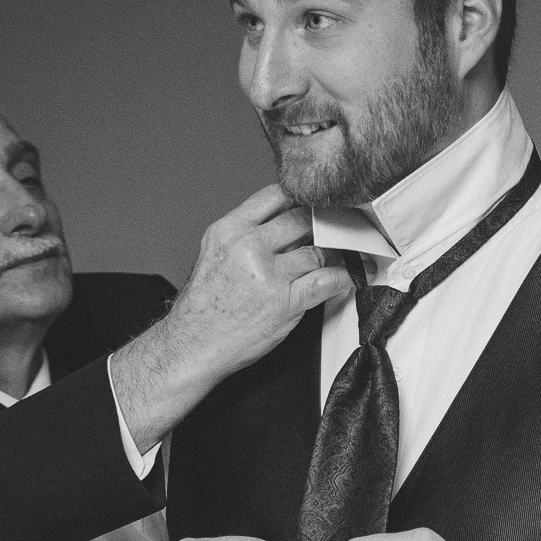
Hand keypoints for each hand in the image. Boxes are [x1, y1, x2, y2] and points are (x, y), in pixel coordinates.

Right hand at [110, 186, 352, 450]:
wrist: (193, 344)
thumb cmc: (206, 304)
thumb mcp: (217, 253)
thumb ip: (249, 235)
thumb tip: (290, 223)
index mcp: (229, 230)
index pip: (275, 196)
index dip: (302, 197)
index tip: (318, 202)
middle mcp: (248, 246)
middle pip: (302, 219)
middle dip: (325, 223)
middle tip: (341, 226)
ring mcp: (268, 274)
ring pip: (318, 250)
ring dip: (337, 253)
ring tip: (347, 254)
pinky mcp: (285, 301)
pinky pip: (326, 280)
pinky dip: (343, 277)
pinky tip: (347, 277)